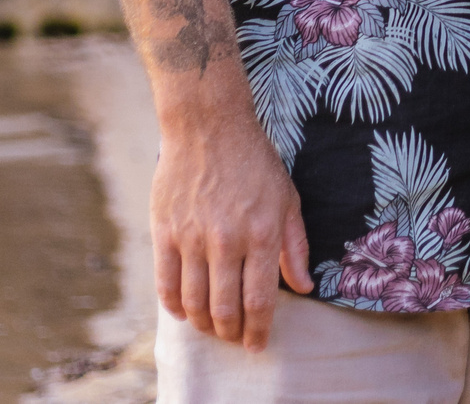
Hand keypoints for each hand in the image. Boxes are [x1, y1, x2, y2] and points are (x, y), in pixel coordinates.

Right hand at [152, 109, 312, 350]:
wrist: (209, 125)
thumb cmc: (255, 161)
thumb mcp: (288, 198)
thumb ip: (296, 246)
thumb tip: (304, 287)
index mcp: (263, 234)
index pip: (260, 301)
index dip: (259, 331)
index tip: (257, 344)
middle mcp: (228, 240)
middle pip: (225, 309)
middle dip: (231, 334)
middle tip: (234, 339)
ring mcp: (192, 237)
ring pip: (195, 302)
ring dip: (204, 325)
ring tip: (212, 328)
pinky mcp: (164, 231)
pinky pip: (165, 283)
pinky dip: (174, 305)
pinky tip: (184, 310)